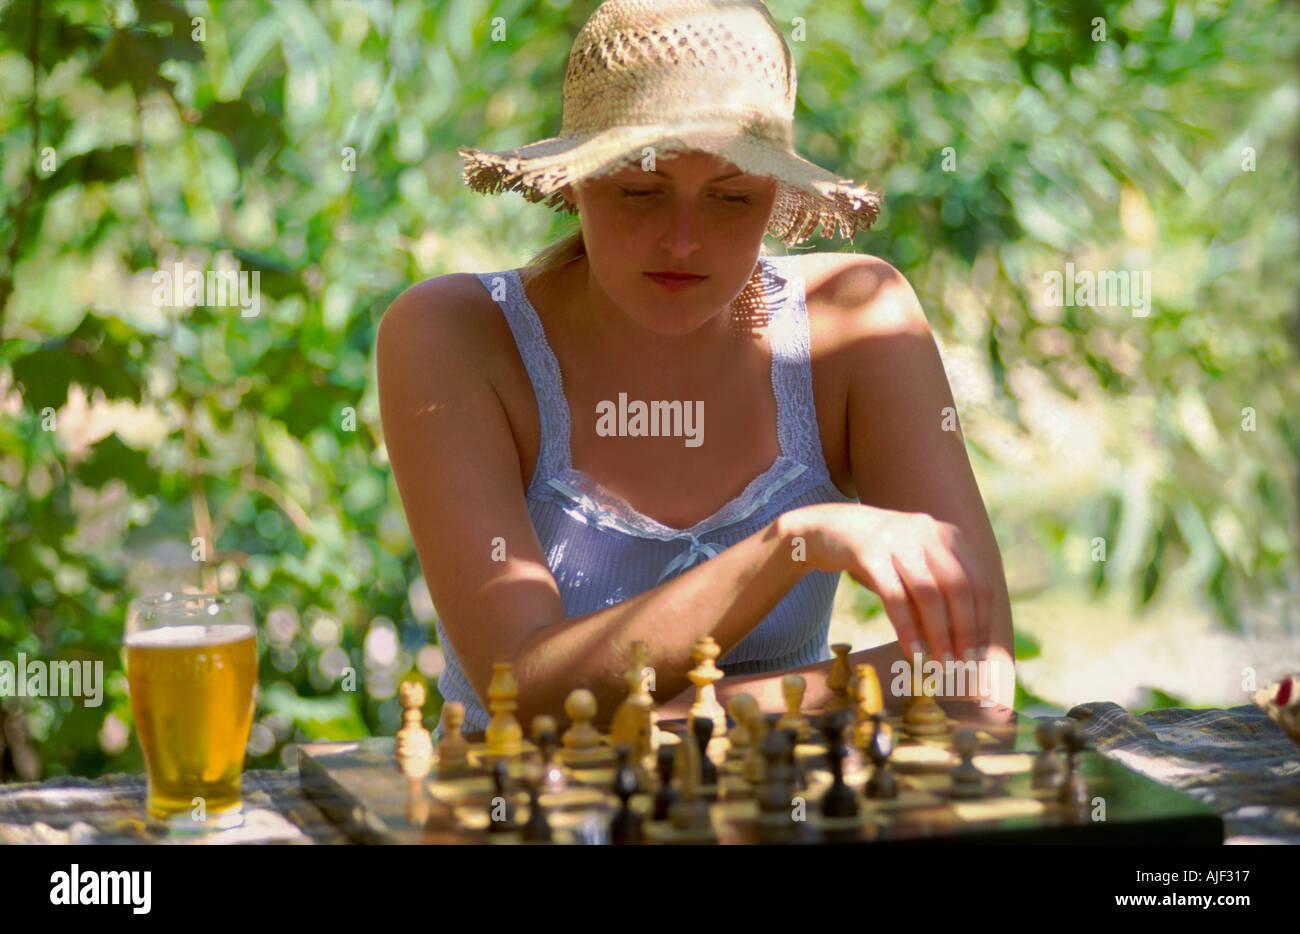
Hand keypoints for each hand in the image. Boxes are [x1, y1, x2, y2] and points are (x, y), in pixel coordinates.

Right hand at [783, 503, 991, 661]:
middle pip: (959, 588)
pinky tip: (913, 652)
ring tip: (941, 665)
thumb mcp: (913, 569)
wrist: (830, 527)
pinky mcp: (870, 551)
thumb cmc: (879, 557)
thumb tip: (956, 645)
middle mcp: (929, 532)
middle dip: (966, 631)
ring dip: (940, 634)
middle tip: (965, 665)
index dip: (982, 622)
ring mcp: (900, 539)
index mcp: (948, 535)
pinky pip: (894, 596)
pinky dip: (907, 628)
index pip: (978, 583)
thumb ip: (934, 598)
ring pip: (930, 593)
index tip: (980, 655)